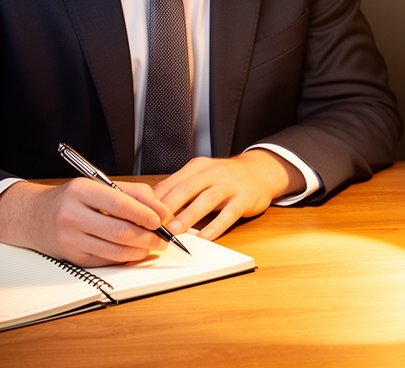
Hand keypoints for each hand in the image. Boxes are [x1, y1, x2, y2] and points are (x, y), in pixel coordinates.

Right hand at [0, 179, 172, 266]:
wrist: (33, 216)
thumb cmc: (70, 199)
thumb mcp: (96, 185)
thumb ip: (131, 193)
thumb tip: (160, 209)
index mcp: (80, 191)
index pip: (119, 203)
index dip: (145, 213)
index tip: (161, 218)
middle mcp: (72, 214)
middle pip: (120, 231)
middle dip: (148, 236)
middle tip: (163, 236)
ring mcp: (71, 239)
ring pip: (116, 250)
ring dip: (140, 250)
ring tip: (152, 244)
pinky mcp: (73, 257)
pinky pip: (107, 260)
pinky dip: (126, 257)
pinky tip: (134, 251)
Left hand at [152, 150, 305, 239]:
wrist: (260, 171)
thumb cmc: (226, 177)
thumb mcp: (203, 175)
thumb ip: (182, 187)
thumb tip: (154, 204)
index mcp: (198, 167)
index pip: (172, 182)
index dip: (157, 199)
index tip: (144, 213)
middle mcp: (212, 173)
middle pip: (186, 188)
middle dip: (168, 206)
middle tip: (153, 222)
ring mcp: (229, 185)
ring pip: (205, 200)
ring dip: (188, 216)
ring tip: (173, 230)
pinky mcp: (243, 199)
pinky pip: (228, 214)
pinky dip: (215, 227)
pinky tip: (204, 237)